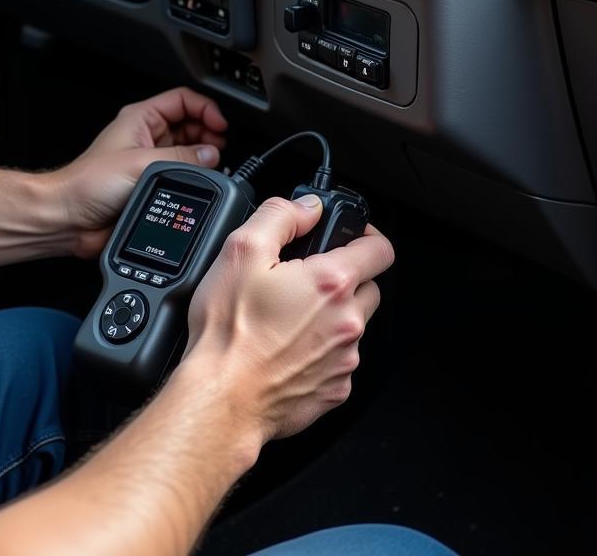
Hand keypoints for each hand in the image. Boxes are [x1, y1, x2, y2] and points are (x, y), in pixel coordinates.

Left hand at [46, 87, 227, 257]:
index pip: (182, 100)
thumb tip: (210, 154)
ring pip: (189, 150)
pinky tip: (199, 185)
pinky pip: (182, 175)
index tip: (220, 126)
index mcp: (140, 118)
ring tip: (211, 166)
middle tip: (219, 149)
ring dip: (203, 157)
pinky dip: (194, 178)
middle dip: (208, 134)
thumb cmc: (88, 183)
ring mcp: (150, 160)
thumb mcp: (141, 163)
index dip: (205, 109)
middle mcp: (147, 136)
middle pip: (190, 124)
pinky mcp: (152, 184)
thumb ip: (180, 157)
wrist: (70, 217)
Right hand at [181, 194, 393, 464]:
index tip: (350, 236)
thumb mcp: (241, 251)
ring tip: (287, 316)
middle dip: (345, 277)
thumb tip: (305, 207)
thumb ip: (279, 216)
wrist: (222, 397)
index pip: (380, 250)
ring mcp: (344, 360)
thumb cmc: (229, 331)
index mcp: (332, 284)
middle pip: (369, 288)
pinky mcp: (334, 390)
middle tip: (306, 278)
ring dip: (331, 316)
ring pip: (352, 326)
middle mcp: (347, 322)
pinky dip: (319, 351)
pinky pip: (338, 361)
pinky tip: (285, 348)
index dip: (367, 235)